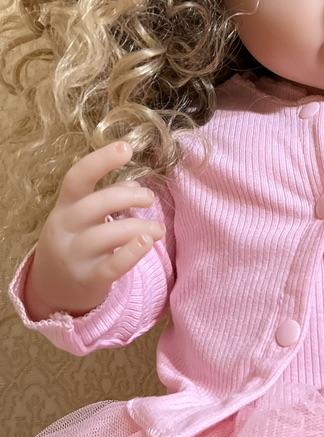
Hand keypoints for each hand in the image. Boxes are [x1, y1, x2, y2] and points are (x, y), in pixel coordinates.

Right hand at [24, 141, 164, 320]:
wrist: (51, 288)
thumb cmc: (75, 241)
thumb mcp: (82, 216)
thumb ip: (106, 197)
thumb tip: (134, 186)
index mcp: (64, 207)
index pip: (76, 178)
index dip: (100, 160)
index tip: (126, 147)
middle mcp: (64, 229)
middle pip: (95, 205)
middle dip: (128, 197)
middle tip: (150, 198)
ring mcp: (74, 256)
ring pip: (107, 235)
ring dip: (140, 227)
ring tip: (158, 229)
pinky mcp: (88, 279)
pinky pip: (112, 267)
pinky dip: (131, 253)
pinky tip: (147, 242)